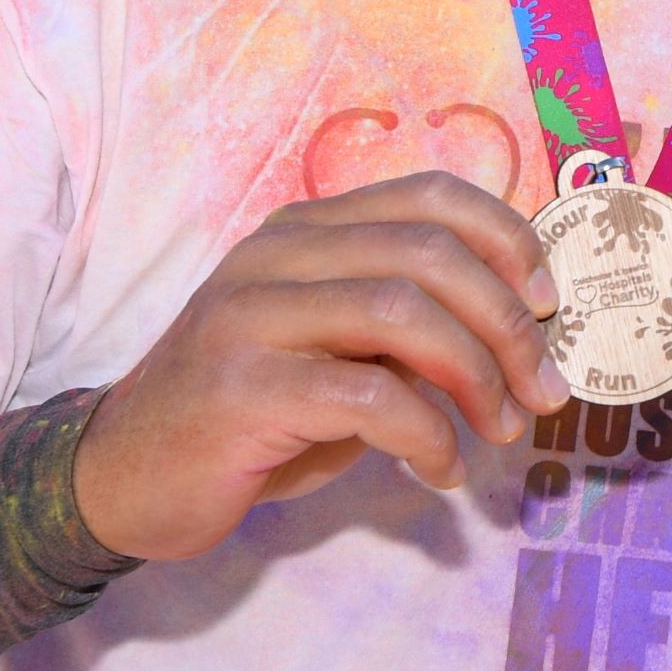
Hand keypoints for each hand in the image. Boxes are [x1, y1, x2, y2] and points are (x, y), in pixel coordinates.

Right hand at [73, 173, 566, 559]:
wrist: (121, 476)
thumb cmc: (252, 415)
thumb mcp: (336, 351)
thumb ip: (407, 326)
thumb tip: (524, 333)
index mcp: (307, 231)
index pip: (430, 195)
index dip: (507, 238)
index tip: (550, 303)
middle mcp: (278, 255)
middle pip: (431, 254)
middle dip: (510, 324)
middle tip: (544, 391)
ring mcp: (252, 315)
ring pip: (406, 314)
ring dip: (479, 378)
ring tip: (500, 429)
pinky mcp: (242, 387)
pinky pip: (370, 397)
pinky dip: (428, 435)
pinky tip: (439, 469)